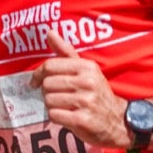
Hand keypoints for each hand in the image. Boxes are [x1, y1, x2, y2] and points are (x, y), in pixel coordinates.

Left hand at [30, 30, 130, 149]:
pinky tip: (66, 116)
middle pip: (47, 84)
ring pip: (49, 100)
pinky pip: (54, 115)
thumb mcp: (86, 70)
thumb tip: (49, 32)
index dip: (37, 74)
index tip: (35, 82)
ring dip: (52, 105)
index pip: (50, 65)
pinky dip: (56, 117)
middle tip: (57, 96)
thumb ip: (66, 52)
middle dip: (47, 92)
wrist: (117, 120)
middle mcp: (87, 82)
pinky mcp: (82, 120)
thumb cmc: (96, 93)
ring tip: (64, 106)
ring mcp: (86, 101)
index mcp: (87, 67)